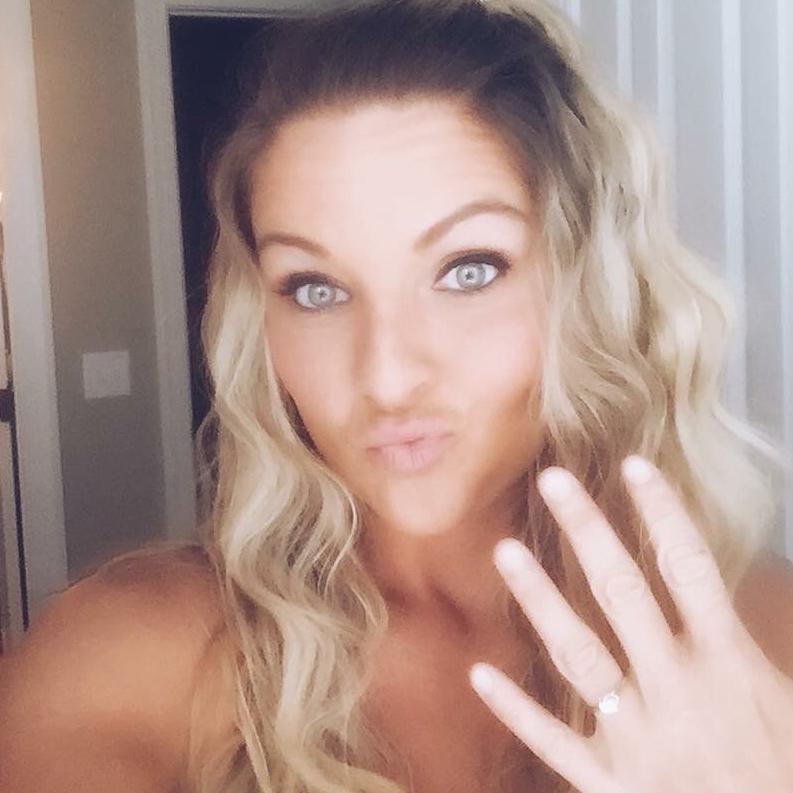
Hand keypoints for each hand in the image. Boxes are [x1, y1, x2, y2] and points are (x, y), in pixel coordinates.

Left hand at [468, 455, 792, 792]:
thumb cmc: (785, 774)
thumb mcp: (784, 703)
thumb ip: (740, 646)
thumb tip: (706, 590)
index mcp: (730, 665)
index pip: (691, 568)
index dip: (663, 513)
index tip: (634, 466)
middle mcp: (678, 690)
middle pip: (623, 592)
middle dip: (587, 531)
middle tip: (552, 480)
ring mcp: (638, 737)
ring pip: (578, 655)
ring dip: (539, 599)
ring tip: (504, 549)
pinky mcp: (610, 782)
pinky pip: (553, 739)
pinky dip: (515, 708)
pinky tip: (480, 672)